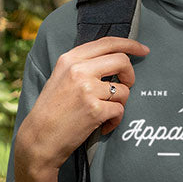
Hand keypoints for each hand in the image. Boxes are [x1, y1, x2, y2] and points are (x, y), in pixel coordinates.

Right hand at [13, 37, 148, 181]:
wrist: (38, 139)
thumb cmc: (51, 111)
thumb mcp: (61, 78)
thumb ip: (83, 66)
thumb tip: (114, 60)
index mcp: (70, 59)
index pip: (107, 42)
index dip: (130, 45)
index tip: (143, 50)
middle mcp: (79, 70)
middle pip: (122, 61)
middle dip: (131, 75)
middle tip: (127, 86)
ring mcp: (87, 89)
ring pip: (124, 89)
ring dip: (120, 103)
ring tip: (105, 113)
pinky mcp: (95, 109)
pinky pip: (120, 110)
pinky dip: (115, 120)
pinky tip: (103, 126)